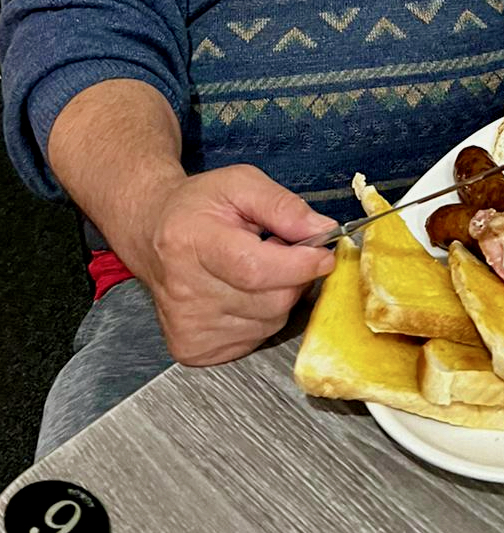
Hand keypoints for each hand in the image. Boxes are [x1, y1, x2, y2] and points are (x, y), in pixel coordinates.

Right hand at [131, 164, 338, 365]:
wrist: (150, 233)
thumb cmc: (197, 207)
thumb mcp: (241, 184)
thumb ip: (284, 205)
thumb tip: (324, 231)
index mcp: (192, 242)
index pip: (256, 268)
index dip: (299, 264)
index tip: (324, 254)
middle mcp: (184, 291)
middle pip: (270, 301)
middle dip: (293, 276)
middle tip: (281, 251)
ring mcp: (187, 325)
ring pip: (269, 323)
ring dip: (278, 296)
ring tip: (257, 269)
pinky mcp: (191, 348)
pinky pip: (254, 339)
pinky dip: (261, 316)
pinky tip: (243, 293)